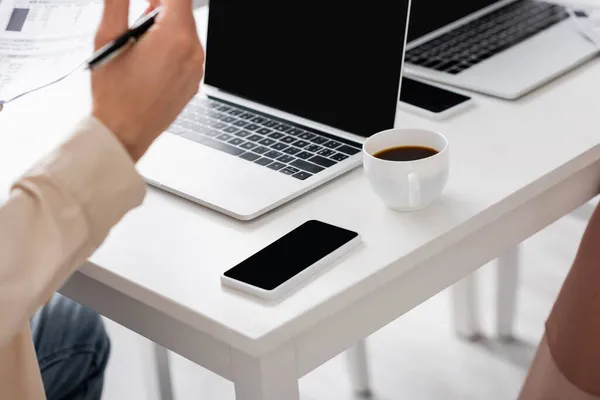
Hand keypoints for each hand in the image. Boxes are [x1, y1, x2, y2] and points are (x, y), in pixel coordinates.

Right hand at [91, 0, 204, 160]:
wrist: (125, 132)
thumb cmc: (115, 94)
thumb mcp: (107, 37)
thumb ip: (118, 3)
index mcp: (175, 37)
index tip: (148, 0)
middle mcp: (193, 52)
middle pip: (183, 12)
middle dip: (161, 9)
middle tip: (138, 21)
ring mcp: (196, 69)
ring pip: (186, 33)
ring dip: (166, 29)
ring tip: (140, 44)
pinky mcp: (194, 82)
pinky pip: (188, 54)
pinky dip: (172, 49)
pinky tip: (150, 61)